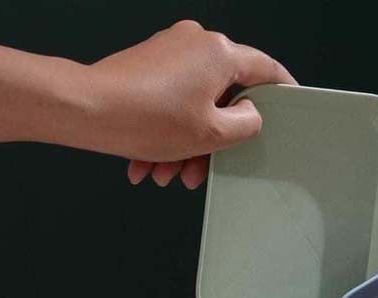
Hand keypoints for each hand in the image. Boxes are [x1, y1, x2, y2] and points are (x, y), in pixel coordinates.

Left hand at [87, 21, 295, 188]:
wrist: (86, 111)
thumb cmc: (144, 118)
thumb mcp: (213, 134)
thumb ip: (247, 124)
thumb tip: (252, 115)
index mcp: (219, 53)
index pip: (266, 69)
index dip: (283, 90)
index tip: (291, 103)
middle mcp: (195, 43)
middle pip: (223, 98)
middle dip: (212, 141)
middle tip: (203, 169)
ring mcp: (169, 52)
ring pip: (193, 106)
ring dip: (185, 146)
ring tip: (166, 174)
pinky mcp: (148, 65)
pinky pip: (169, 103)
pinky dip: (165, 135)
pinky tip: (149, 164)